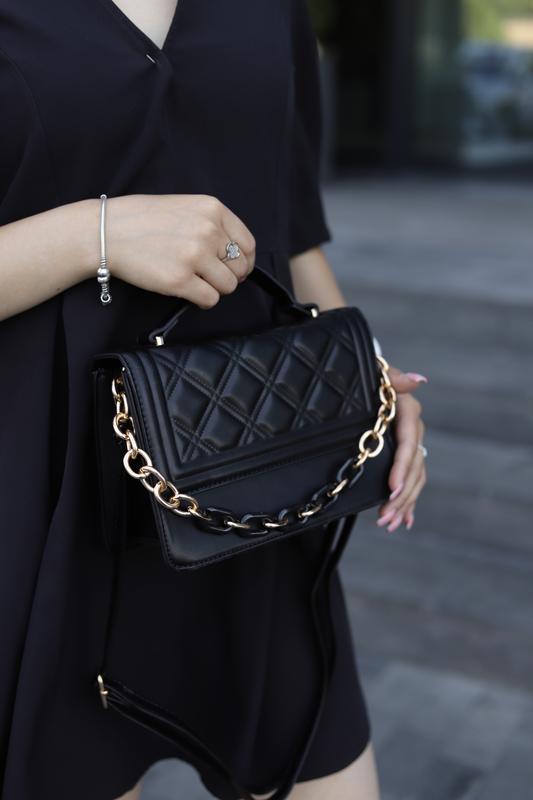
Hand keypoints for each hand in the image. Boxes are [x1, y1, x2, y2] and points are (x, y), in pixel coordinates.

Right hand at [105, 194, 255, 307]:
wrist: (105, 231)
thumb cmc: (140, 220)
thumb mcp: (184, 206)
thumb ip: (211, 224)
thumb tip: (232, 253)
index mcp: (212, 209)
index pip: (247, 244)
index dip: (244, 262)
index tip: (235, 269)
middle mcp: (208, 231)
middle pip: (239, 268)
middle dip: (228, 276)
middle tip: (210, 277)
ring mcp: (195, 256)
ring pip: (228, 286)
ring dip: (214, 289)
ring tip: (195, 282)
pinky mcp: (180, 280)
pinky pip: (210, 300)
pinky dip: (202, 301)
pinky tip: (188, 292)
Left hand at [376, 367, 427, 532]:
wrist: (369, 381)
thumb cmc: (370, 376)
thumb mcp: (380, 375)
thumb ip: (397, 379)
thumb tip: (419, 380)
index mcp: (409, 412)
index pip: (408, 444)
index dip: (402, 467)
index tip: (393, 488)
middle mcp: (414, 430)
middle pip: (413, 468)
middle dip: (401, 496)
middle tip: (385, 517)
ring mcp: (412, 444)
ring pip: (414, 479)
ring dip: (404, 504)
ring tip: (389, 524)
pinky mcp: (406, 455)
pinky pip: (412, 481)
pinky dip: (409, 502)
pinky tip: (405, 521)